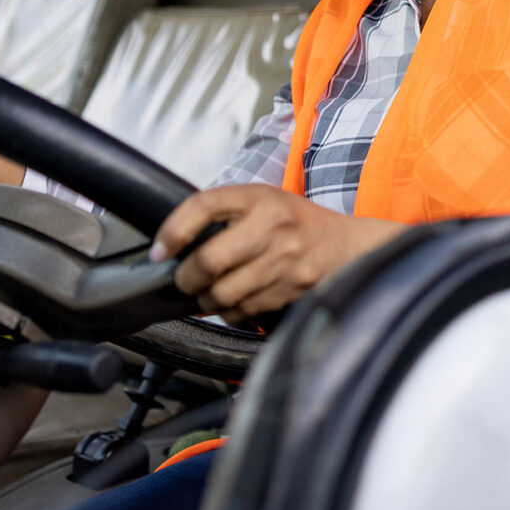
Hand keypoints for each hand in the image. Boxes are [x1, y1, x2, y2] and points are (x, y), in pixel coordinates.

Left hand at [150, 184, 406, 323]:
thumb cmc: (297, 223)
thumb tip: (173, 244)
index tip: (160, 251)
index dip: (173, 230)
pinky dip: (231, 312)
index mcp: (259, 197)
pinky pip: (244, 311)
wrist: (348, 247)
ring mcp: (283, 261)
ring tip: (210, 292)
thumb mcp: (263, 201)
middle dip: (186, 277)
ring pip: (223, 293)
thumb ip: (224, 214)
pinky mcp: (290, 290)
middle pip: (209, 261)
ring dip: (207, 300)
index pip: (204, 205)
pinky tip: (236, 301)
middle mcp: (272, 226)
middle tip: (184, 279)